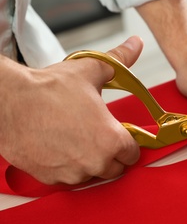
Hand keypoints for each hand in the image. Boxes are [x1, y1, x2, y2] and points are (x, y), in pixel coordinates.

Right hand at [0, 36, 142, 184]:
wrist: (8, 103)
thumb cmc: (49, 89)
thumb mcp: (91, 70)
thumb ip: (120, 59)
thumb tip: (136, 44)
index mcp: (111, 140)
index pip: (133, 154)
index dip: (128, 141)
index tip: (119, 133)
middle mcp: (95, 162)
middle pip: (116, 168)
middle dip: (111, 153)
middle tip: (98, 134)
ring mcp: (72, 173)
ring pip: (92, 173)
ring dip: (90, 160)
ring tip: (77, 137)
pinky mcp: (51, 179)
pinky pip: (69, 177)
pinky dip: (68, 166)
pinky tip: (60, 146)